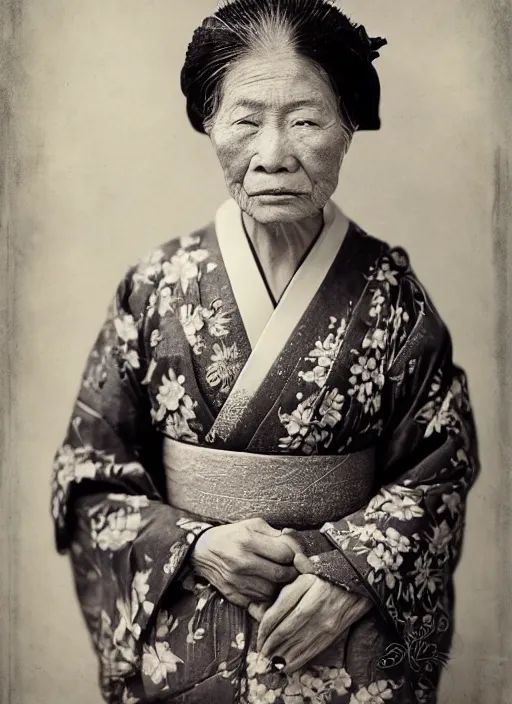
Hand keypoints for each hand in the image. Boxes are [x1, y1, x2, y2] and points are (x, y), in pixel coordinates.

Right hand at [190, 518, 301, 608]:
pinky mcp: (235, 596)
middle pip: (282, 574)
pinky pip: (260, 603)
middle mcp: (242, 563)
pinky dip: (268, 598)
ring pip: (273, 591)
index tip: (293, 554)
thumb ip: (274, 533)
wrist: (202, 551)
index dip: (294, 554)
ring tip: (280, 578)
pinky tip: (267, 588)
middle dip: (292, 572)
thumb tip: (296, 546)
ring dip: (281, 586)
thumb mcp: (251, 525)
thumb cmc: (231, 535)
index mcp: (247, 541)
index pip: (284, 553)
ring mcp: (238, 582)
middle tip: (292, 568)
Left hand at [257, 570, 371, 673]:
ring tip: (269, 662)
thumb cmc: (337, 571)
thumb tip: (293, 558)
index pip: (279, 610)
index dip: (265, 626)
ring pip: (297, 643)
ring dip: (280, 655)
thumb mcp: (318, 563)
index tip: (258, 635)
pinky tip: (286, 666)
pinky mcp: (333, 633)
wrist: (365, 583)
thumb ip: (302, 564)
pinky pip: (312, 650)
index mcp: (308, 585)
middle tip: (260, 653)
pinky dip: (297, 660)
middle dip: (270, 644)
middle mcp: (315, 605)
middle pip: (285, 630)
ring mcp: (325, 622)